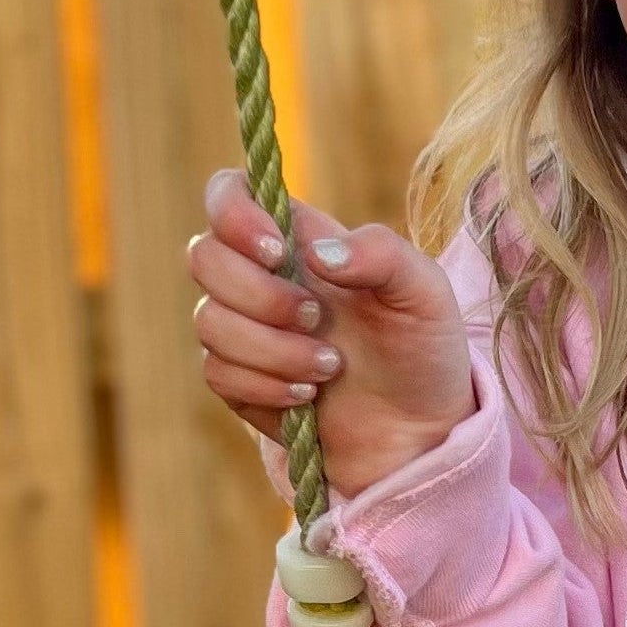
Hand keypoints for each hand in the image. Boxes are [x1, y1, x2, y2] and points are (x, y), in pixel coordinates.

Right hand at [187, 170, 477, 501]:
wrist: (420, 431)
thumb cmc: (422, 350)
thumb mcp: (424, 291)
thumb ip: (381, 253)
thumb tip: (317, 253)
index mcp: (298, 240)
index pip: (229, 194)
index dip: (235, 213)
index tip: (277, 252)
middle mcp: (260, 278)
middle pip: (203, 258)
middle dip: (260, 295)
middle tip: (317, 319)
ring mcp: (245, 330)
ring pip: (209, 322)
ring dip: (272, 350)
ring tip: (329, 367)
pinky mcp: (239, 382)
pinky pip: (219, 374)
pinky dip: (265, 387)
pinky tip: (307, 396)